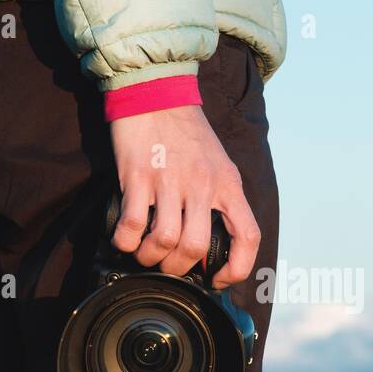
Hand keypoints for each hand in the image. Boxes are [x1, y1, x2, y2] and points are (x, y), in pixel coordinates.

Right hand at [109, 104, 259, 287]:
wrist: (156, 92)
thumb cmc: (186, 132)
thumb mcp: (218, 163)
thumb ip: (218, 199)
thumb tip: (210, 243)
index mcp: (228, 184)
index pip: (248, 236)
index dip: (237, 269)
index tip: (219, 279)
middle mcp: (202, 184)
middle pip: (195, 247)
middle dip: (178, 268)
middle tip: (168, 266)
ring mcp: (169, 180)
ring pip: (164, 241)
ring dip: (150, 258)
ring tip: (144, 254)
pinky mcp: (138, 176)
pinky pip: (131, 225)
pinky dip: (124, 241)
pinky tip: (124, 238)